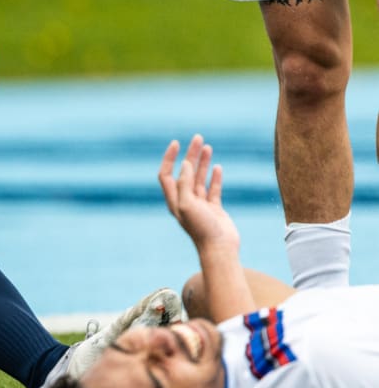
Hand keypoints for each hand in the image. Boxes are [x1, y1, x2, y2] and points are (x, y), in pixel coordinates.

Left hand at [158, 135, 239, 252]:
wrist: (220, 249)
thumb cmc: (201, 229)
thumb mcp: (187, 204)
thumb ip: (184, 184)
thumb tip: (184, 164)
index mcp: (174, 200)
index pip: (166, 174)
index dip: (169, 158)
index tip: (176, 143)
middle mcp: (185, 201)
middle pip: (184, 172)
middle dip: (190, 155)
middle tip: (198, 138)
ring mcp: (200, 205)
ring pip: (199, 179)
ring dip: (202, 163)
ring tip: (207, 147)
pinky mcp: (214, 209)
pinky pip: (213, 189)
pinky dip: (215, 178)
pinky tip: (217, 167)